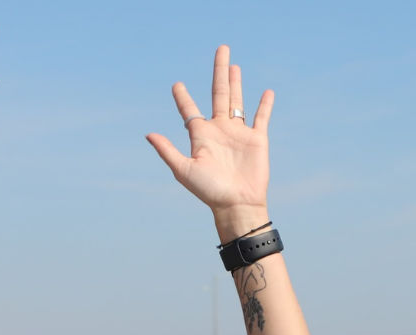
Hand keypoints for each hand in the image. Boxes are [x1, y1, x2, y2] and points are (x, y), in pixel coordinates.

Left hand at [145, 45, 272, 238]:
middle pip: (219, 93)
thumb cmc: (208, 191)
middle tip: (221, 49)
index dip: (183, 98)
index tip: (177, 85)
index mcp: (201, 136)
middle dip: (219, 71)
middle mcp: (219, 130)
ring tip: (234, 65)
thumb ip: (167, 151)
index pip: (190, 111)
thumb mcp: (184, 170)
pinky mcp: (257, 140)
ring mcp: (239, 133)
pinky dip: (265, 105)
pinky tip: (266, 91)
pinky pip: (261, 118)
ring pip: (237, 100)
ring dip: (236, 82)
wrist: (236, 204)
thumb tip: (148, 134)